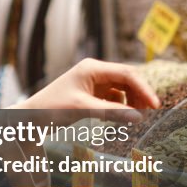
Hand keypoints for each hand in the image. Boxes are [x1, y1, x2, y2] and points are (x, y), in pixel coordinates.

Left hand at [13, 58, 158, 110]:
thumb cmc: (52, 108)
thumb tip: (139, 117)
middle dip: (139, 95)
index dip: (144, 88)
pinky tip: (118, 118)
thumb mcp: (83, 109)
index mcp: (92, 68)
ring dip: (131, 102)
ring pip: (122, 90)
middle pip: (127, 80)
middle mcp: (95, 72)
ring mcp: (93, 83)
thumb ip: (112, 112)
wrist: (31, 117)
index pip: (127, 74)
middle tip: (150, 113)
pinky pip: (113, 98)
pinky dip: (119, 107)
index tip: (155, 105)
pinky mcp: (91, 94)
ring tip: (134, 117)